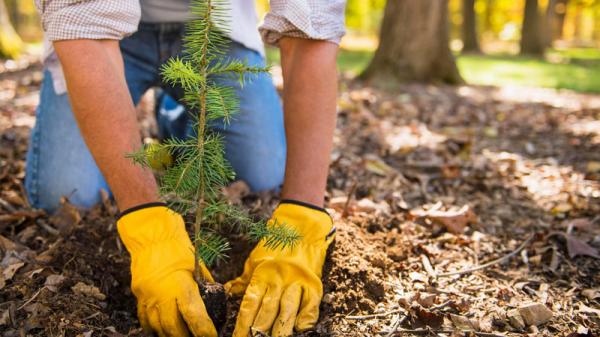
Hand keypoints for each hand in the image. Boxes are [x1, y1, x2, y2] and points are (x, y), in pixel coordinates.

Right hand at [117, 204, 216, 336]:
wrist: (151, 236)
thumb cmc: (178, 248)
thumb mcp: (197, 266)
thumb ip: (204, 285)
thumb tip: (213, 298)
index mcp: (181, 285)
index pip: (194, 316)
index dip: (204, 331)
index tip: (211, 336)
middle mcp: (162, 294)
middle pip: (174, 328)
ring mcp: (147, 297)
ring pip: (158, 328)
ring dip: (170, 335)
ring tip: (181, 335)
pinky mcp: (138, 296)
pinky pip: (145, 320)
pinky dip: (154, 328)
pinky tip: (162, 330)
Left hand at [225, 201, 334, 336]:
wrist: (302, 228)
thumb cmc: (276, 245)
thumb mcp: (256, 261)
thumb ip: (244, 280)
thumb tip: (227, 292)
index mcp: (262, 275)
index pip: (249, 305)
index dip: (242, 325)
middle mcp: (279, 279)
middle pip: (267, 311)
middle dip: (259, 331)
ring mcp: (297, 283)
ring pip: (287, 311)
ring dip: (280, 329)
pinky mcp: (314, 285)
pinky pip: (310, 306)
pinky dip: (305, 319)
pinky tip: (299, 328)